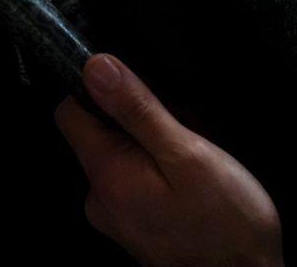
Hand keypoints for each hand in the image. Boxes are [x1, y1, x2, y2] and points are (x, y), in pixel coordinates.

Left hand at [55, 54, 282, 266]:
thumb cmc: (226, 227)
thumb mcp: (187, 153)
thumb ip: (138, 109)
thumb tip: (97, 68)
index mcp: (106, 175)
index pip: (70, 112)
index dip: (98, 89)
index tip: (135, 86)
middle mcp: (101, 199)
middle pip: (99, 131)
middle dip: (139, 118)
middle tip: (183, 129)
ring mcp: (118, 215)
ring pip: (122, 154)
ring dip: (154, 145)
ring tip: (194, 159)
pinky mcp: (137, 225)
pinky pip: (136, 180)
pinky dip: (161, 170)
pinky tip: (192, 180)